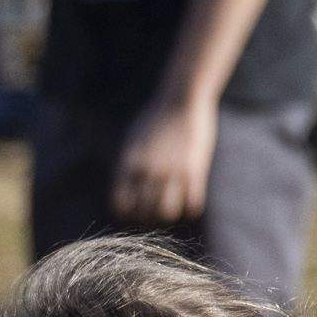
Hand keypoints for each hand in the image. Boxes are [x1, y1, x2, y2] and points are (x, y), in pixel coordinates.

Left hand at [109, 87, 220, 224]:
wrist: (182, 98)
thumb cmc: (155, 119)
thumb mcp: (132, 140)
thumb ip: (127, 166)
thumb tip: (125, 195)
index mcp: (129, 162)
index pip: (120, 204)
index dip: (127, 213)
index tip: (134, 210)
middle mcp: (149, 169)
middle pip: (144, 213)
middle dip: (148, 218)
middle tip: (154, 213)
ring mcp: (173, 169)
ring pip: (168, 212)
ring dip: (169, 216)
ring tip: (172, 208)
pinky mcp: (195, 169)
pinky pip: (192, 205)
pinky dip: (191, 208)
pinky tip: (190, 200)